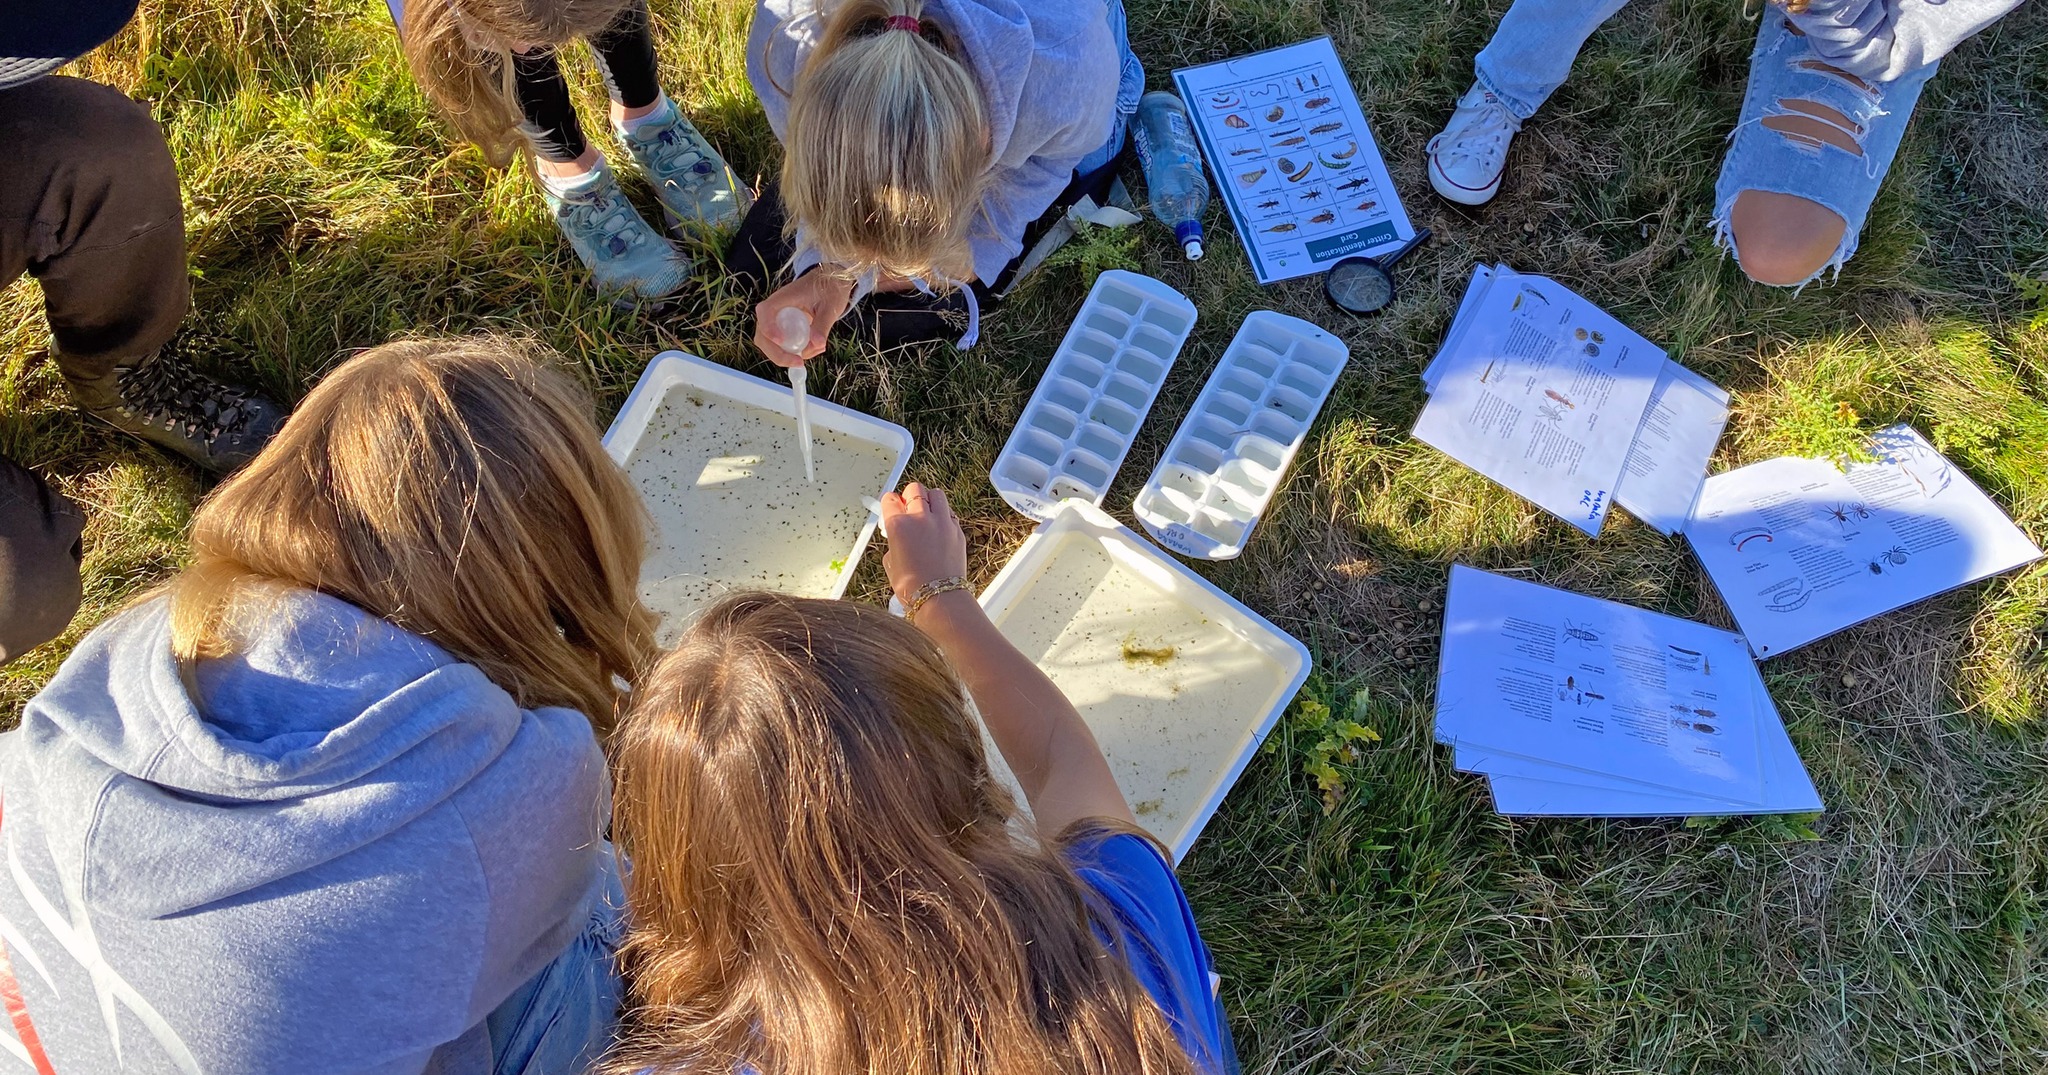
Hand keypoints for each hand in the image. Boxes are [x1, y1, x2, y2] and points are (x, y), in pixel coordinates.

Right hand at [754, 270, 852, 367]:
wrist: (830, 283)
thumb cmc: (828, 289)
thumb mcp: (830, 306)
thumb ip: (823, 325)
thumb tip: (817, 344)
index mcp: (783, 298)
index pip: (765, 311)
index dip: (769, 328)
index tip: (782, 341)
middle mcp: (775, 310)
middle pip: (763, 336)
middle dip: (777, 354)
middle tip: (799, 363)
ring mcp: (777, 322)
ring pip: (770, 345)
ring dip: (787, 356)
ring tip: (816, 350)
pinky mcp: (783, 330)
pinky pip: (782, 347)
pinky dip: (796, 353)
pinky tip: (815, 347)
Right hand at [879, 482, 967, 607]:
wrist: (939, 599)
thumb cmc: (914, 587)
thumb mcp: (890, 563)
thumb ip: (893, 542)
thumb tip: (896, 536)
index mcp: (899, 525)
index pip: (891, 499)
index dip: (890, 502)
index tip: (891, 505)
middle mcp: (921, 518)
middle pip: (915, 489)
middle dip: (910, 496)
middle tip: (908, 506)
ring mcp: (942, 522)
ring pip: (936, 494)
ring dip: (929, 499)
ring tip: (925, 512)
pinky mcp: (957, 530)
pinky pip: (949, 513)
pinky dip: (943, 515)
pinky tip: (938, 527)